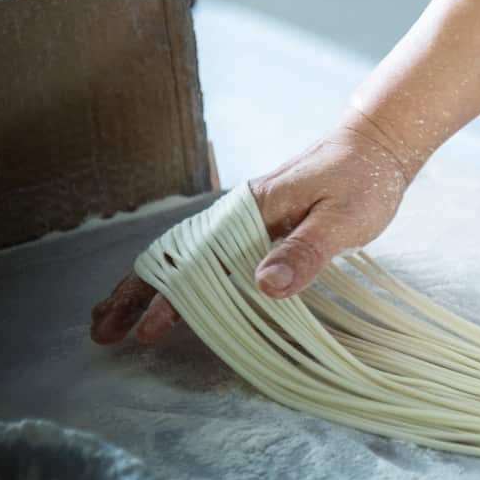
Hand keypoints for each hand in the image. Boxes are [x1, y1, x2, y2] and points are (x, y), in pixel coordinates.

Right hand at [90, 115, 416, 343]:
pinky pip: (212, 256)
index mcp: (248, 212)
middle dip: (134, 294)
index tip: (146, 331)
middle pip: (172, 256)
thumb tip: (264, 286)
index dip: (166, 298)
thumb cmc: (362, 182)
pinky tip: (177, 297)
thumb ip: (304, 251)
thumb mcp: (340, 220)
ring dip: (152, 288)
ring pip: (186, 257)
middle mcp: (237, 214)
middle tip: (103, 332)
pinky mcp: (261, 226)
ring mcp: (246, 220)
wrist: (376, 147)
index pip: (192, 260)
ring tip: (122, 320)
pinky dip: (185, 277)